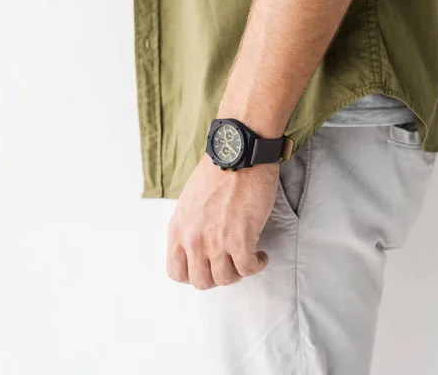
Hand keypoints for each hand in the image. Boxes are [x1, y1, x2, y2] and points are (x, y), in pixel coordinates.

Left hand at [167, 154, 277, 289]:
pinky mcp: (240, 240)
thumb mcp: (189, 202)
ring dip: (239, 272)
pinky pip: (248, 269)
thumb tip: (198, 246)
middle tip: (230, 264)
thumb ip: (189, 226)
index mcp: (178, 229)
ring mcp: (216, 242)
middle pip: (202, 281)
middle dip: (218, 277)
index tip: (207, 267)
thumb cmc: (217, 173)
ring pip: (226, 279)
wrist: (239, 156)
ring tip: (248, 258)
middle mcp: (193, 240)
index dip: (194, 275)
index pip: (176, 272)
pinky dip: (257, 265)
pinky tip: (260, 256)